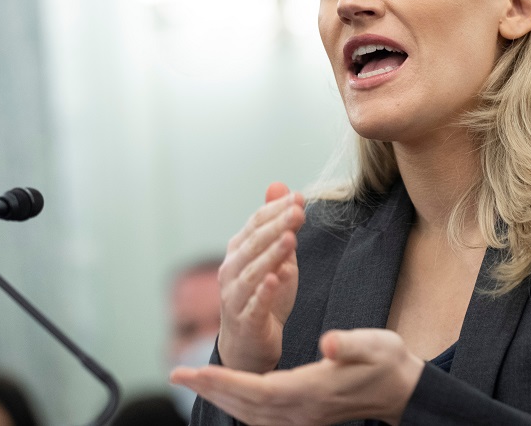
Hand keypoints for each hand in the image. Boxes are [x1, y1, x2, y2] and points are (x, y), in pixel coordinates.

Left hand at [171, 328, 425, 425]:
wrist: (402, 390)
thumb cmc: (388, 362)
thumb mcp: (376, 345)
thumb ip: (351, 344)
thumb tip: (328, 343)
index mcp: (313, 390)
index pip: (256, 389)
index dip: (223, 382)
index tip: (193, 372)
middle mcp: (302, 411)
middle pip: (245, 406)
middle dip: (210, 390)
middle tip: (177, 375)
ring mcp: (302, 418)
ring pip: (249, 414)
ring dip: (220, 398)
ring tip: (194, 381)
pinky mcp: (303, 416)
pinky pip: (260, 416)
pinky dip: (238, 405)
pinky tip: (227, 393)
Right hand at [216, 182, 305, 372]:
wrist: (250, 343)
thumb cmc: (263, 294)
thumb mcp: (275, 256)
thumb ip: (277, 223)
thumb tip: (280, 186)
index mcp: (238, 251)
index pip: (255, 224)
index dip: (276, 210)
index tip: (299, 198)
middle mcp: (231, 271)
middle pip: (253, 244)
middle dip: (276, 226)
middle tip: (298, 211)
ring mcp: (235, 297)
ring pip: (252, 272)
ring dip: (271, 254)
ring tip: (290, 239)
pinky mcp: (245, 322)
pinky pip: (254, 305)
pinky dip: (264, 292)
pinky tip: (275, 279)